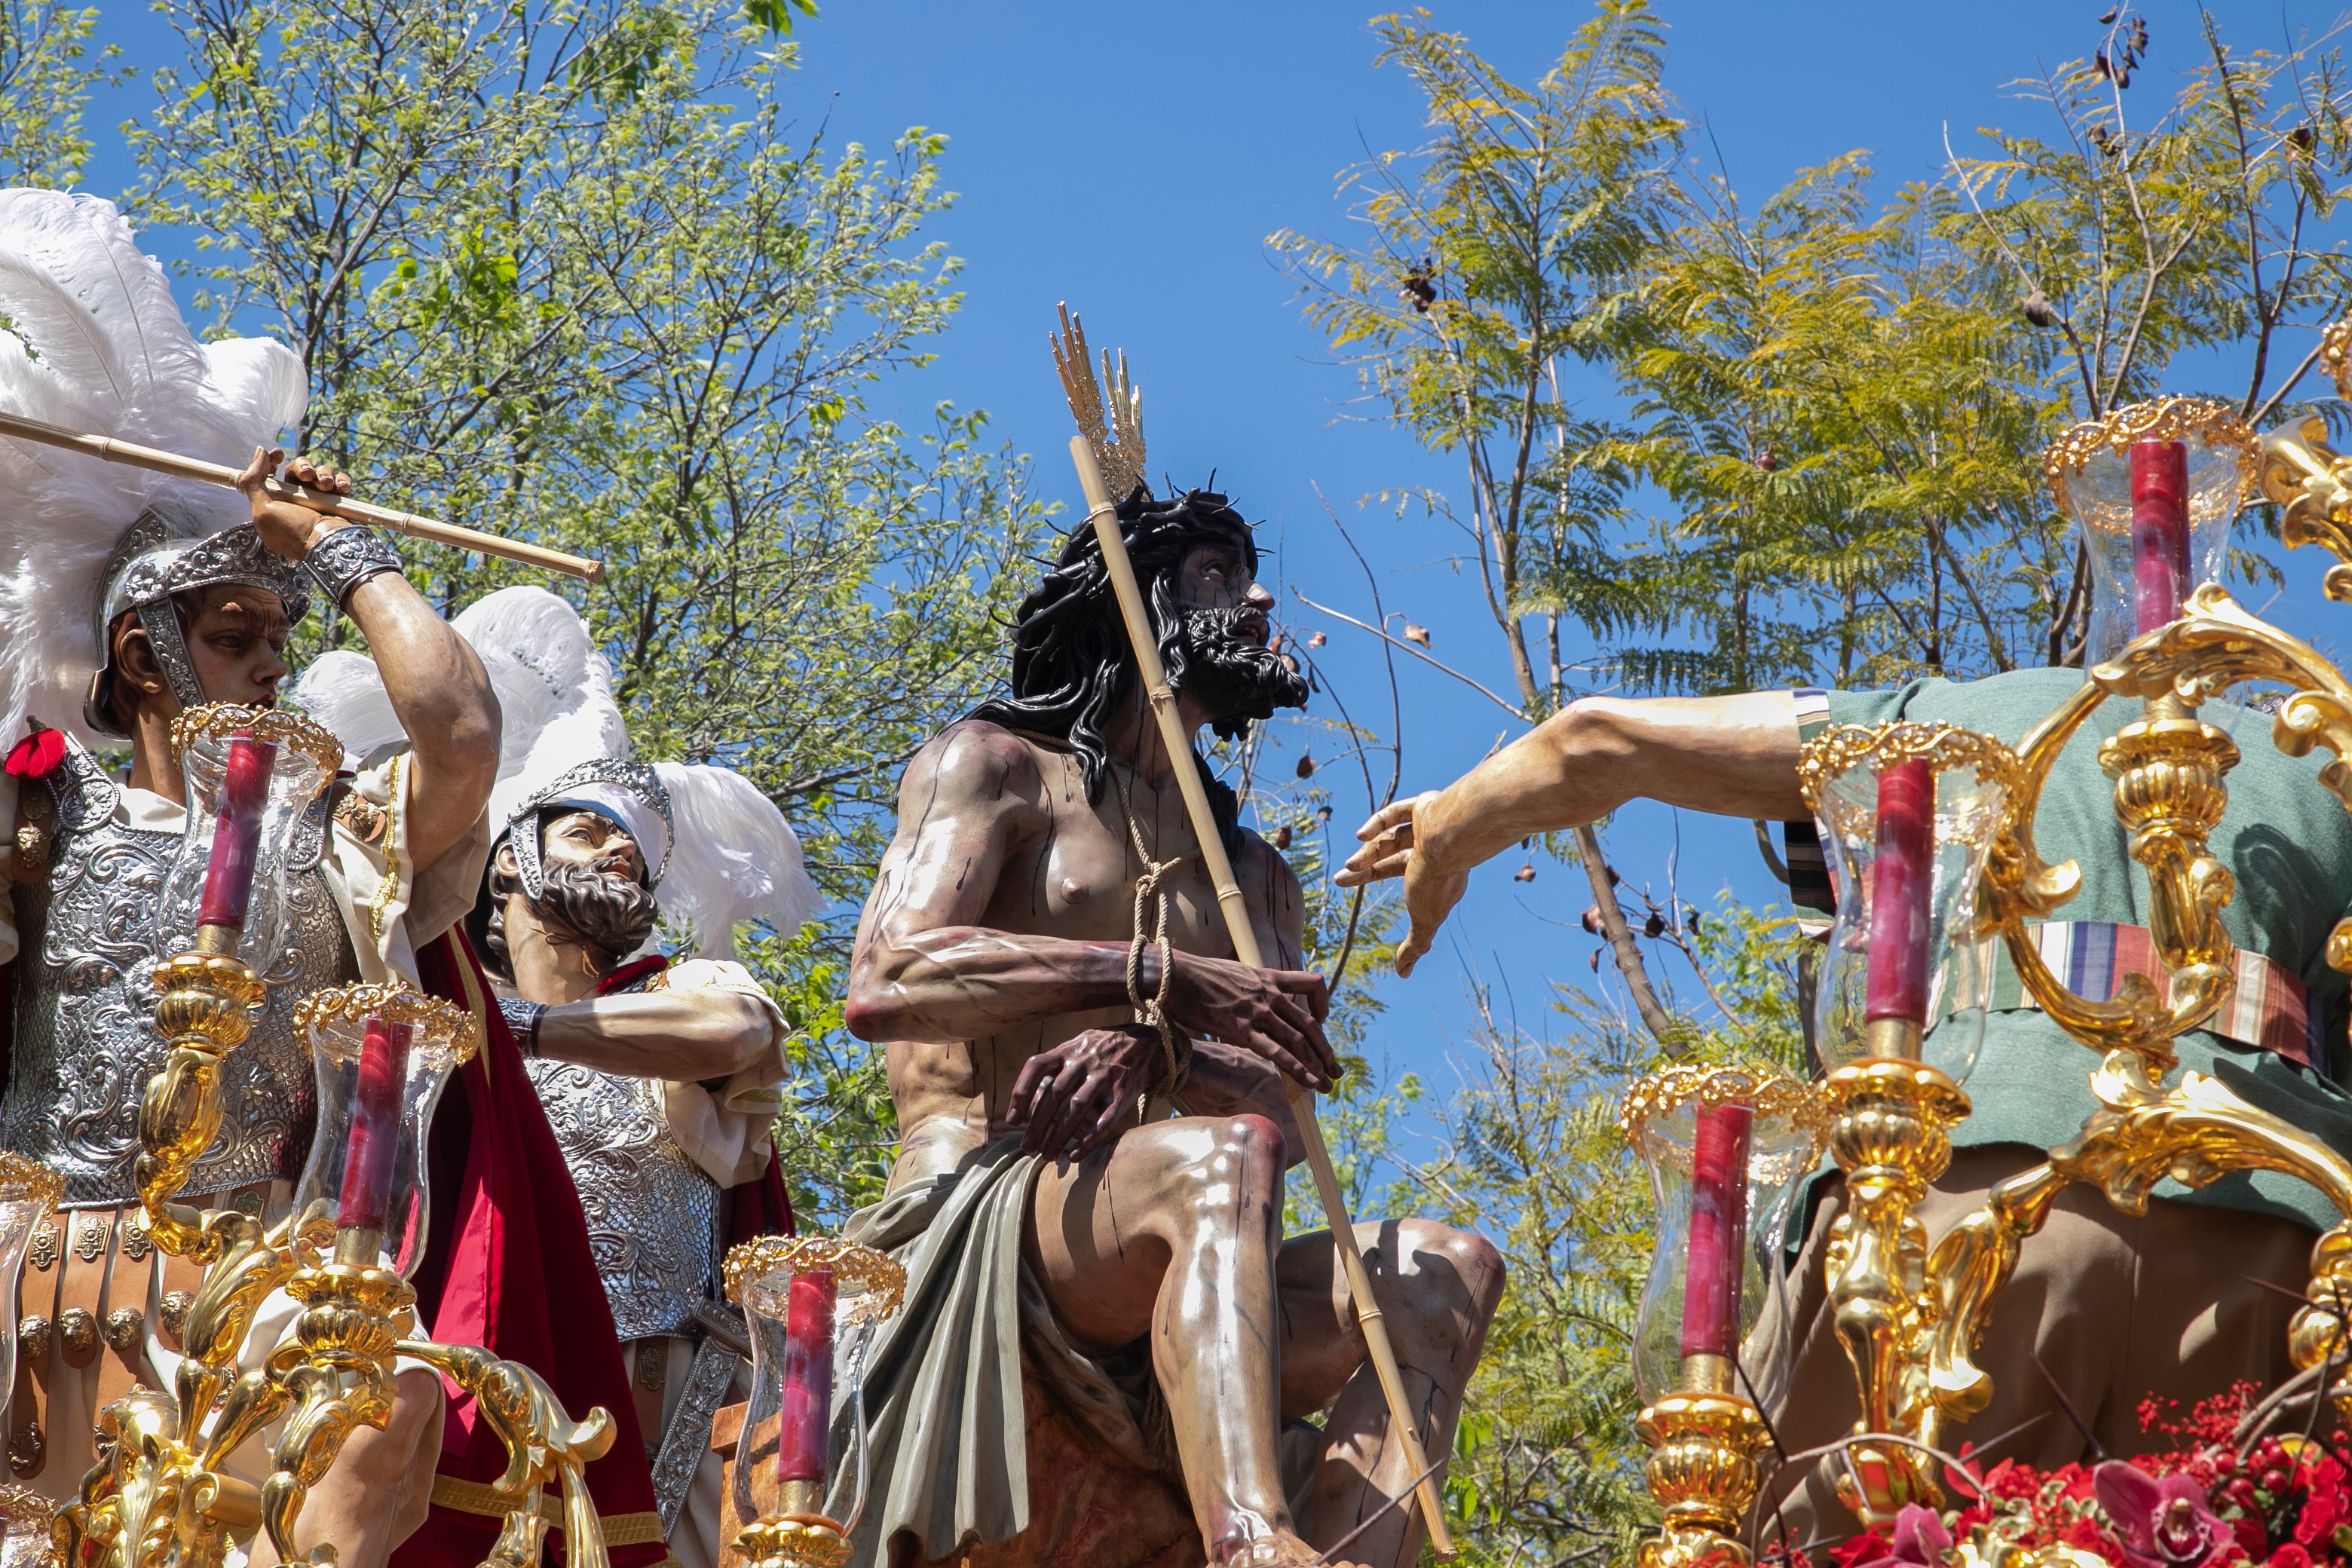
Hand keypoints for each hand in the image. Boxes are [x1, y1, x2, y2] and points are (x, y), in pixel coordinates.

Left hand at [237, 447, 353, 560]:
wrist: (327, 545)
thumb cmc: (294, 532)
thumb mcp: (263, 510)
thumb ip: (253, 481)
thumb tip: (260, 451)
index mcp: (276, 501)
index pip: (270, 474)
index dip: (271, 460)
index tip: (277, 454)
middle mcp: (296, 499)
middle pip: (297, 469)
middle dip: (302, 466)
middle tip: (307, 475)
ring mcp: (318, 500)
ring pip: (320, 472)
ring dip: (323, 474)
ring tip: (326, 486)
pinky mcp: (337, 500)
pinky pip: (339, 480)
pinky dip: (341, 480)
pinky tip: (341, 489)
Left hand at [1007, 1025, 1160, 1160]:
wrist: (1145, 1043)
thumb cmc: (1100, 1050)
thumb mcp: (1076, 1046)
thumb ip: (1054, 1065)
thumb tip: (1026, 1098)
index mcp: (1067, 1050)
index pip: (1036, 1067)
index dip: (1021, 1093)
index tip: (1013, 1120)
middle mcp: (1082, 1061)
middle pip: (1054, 1095)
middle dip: (1037, 1125)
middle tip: (1028, 1148)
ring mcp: (1103, 1076)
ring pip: (1076, 1109)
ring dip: (1059, 1136)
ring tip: (1048, 1155)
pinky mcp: (1122, 1092)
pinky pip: (1104, 1120)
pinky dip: (1088, 1140)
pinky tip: (1074, 1155)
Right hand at [1162, 951, 1335, 1090]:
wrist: (1175, 976)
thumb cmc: (1197, 976)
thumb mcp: (1234, 974)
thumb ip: (1251, 989)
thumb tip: (1252, 1004)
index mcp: (1269, 976)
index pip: (1312, 983)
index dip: (1323, 1004)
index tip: (1322, 1021)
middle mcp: (1270, 994)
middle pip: (1310, 1023)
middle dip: (1325, 1050)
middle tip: (1336, 1070)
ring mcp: (1258, 1012)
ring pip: (1298, 1040)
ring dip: (1316, 1065)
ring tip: (1327, 1083)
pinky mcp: (1242, 1029)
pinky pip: (1276, 1052)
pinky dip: (1296, 1069)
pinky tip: (1307, 1082)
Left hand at [1338, 790, 1466, 977]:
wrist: (1457, 839)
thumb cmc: (1440, 881)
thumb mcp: (1424, 919)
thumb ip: (1415, 944)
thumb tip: (1403, 973)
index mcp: (1433, 873)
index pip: (1395, 871)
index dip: (1369, 875)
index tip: (1341, 880)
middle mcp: (1432, 849)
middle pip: (1389, 854)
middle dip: (1363, 864)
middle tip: (1338, 876)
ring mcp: (1430, 827)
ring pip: (1391, 834)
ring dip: (1368, 849)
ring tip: (1348, 865)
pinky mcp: (1426, 806)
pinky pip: (1398, 812)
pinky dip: (1378, 821)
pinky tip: (1361, 835)